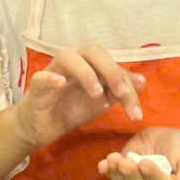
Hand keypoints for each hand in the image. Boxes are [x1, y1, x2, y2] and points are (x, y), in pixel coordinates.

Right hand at [13, 46, 144, 152]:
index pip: (114, 65)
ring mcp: (53, 71)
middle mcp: (73, 62)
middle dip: (111, 71)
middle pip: (93, 51)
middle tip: (120, 93)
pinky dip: (51, 78)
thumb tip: (142, 80)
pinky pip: (42, 77)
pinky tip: (61, 83)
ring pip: (68, 57)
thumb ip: (119, 91)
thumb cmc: (71, 109)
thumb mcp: (101, 102)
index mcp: (91, 64)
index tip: (136, 112)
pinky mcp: (36, 86)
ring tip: (97, 94)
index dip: (128, 85)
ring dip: (86, 73)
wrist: (43, 128)